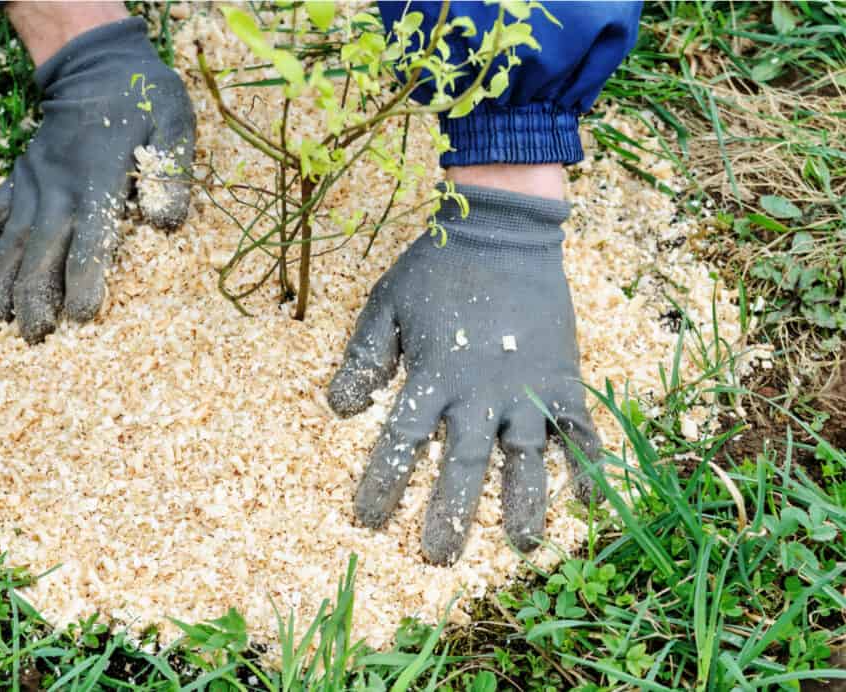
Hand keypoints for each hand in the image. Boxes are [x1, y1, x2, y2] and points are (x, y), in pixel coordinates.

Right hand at [0, 17, 195, 342]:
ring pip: (10, 240)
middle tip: (34, 339)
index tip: (81, 317)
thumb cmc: (141, 99)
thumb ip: (169, 172)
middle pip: (41, 252)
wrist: (94, 65)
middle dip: (35, 297)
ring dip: (0, 282)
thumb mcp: (172, 123)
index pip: (90, 240)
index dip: (84, 280)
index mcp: (98, 182)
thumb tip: (164, 225)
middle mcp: (58, 189)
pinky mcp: (19, 178)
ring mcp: (32, 184)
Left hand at [328, 185, 598, 564]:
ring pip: (523, 459)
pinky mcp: (562, 378)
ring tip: (522, 547)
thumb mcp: (384, 305)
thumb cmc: (436, 269)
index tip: (370, 521)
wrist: (502, 230)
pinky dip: (587, 465)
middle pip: (462, 466)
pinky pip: (579, 430)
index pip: (400, 444)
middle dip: (449, 514)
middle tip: (439, 559)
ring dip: (522, 504)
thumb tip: (341, 410)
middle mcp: (479, 392)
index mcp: (432, 376)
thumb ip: (364, 357)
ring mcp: (525, 388)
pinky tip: (588, 502)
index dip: (383, 485)